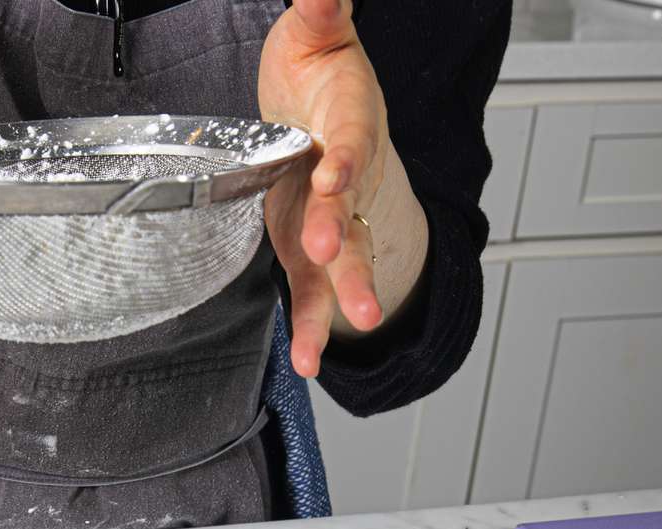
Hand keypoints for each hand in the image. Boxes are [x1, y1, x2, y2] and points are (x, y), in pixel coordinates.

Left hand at [258, 0, 425, 376]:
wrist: (320, 105)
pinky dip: (308, 326)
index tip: (334, 173)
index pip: (348, 140)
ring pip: (339, 262)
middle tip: (340, 261)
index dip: (344, 158)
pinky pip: (310, 291)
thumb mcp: (316, 32)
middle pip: (350, 213)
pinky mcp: (306, 245)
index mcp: (347, 124)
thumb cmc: (319, 71)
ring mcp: (328, 218)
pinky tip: (306, 362)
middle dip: (346, 241)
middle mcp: (344, 178)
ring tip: (356, 324)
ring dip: (343, 294)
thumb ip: (322, 10)